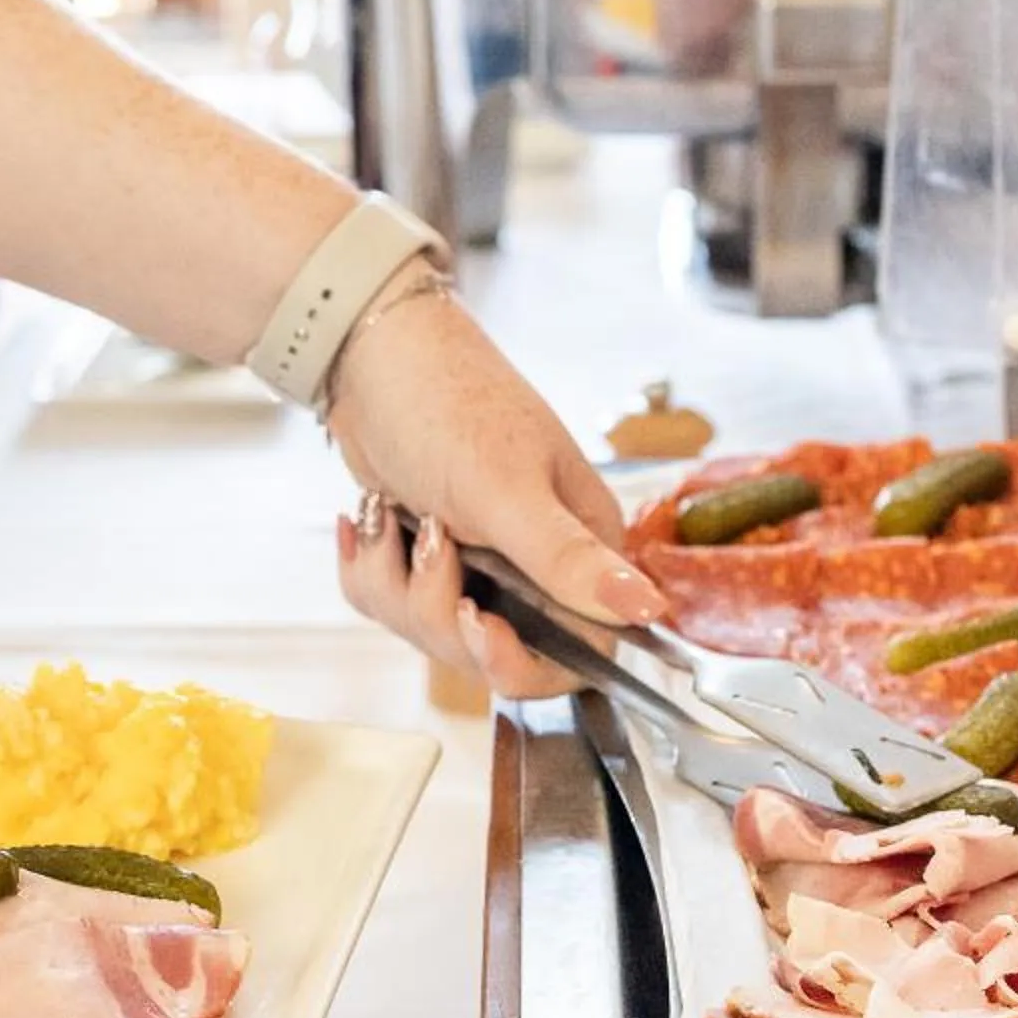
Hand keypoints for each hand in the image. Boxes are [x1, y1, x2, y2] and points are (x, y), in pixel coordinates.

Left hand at [326, 270, 662, 697]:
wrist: (368, 359)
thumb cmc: (446, 404)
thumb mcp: (506, 489)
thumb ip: (568, 559)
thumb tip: (649, 610)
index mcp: (580, 547)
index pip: (577, 653)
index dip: (522, 659)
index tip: (476, 623)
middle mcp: (536, 563)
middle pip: (494, 652)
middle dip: (439, 611)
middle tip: (424, 544)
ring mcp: (479, 562)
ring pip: (435, 632)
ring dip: (395, 583)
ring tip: (388, 518)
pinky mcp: (427, 557)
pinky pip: (394, 606)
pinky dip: (370, 572)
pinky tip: (367, 521)